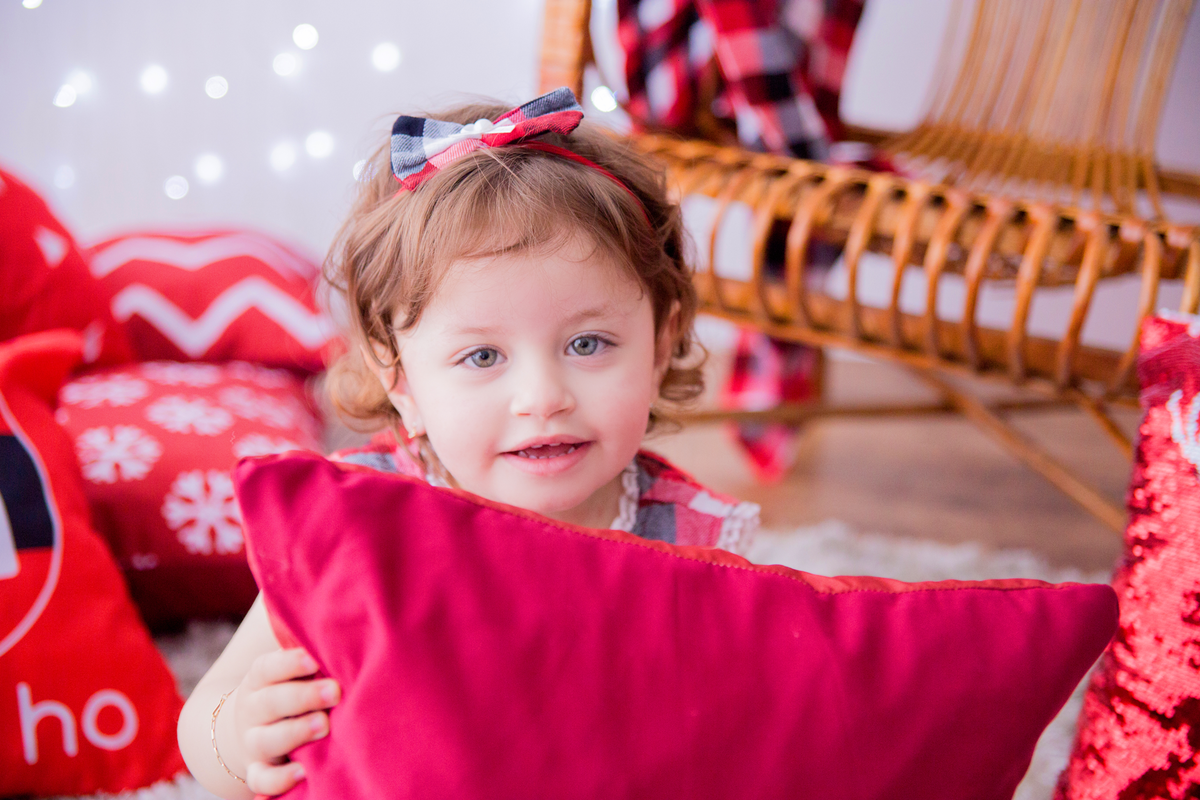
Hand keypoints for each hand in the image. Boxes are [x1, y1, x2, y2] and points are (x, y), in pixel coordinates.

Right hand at [228, 648, 339, 794]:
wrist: (253, 727)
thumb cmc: (291, 686)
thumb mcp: (295, 668)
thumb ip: (313, 652)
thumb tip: (348, 625)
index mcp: (260, 678)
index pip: (268, 667)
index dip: (289, 663)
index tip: (315, 659)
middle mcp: (252, 709)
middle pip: (271, 702)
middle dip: (303, 696)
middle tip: (334, 692)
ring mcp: (253, 742)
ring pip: (266, 739)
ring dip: (295, 733)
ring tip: (324, 726)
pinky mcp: (258, 770)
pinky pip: (262, 780)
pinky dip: (278, 781)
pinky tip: (302, 772)